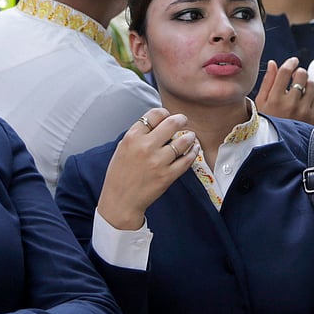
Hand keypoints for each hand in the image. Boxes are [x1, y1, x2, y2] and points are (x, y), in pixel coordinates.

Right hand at [97, 108, 197, 230]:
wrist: (120, 200)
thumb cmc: (120, 175)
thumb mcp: (122, 148)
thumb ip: (138, 134)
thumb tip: (156, 123)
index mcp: (133, 137)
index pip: (154, 114)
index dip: (164, 113)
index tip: (167, 116)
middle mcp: (146, 147)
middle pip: (171, 123)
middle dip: (181, 119)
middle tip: (183, 120)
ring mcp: (158, 161)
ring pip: (183, 141)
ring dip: (189, 136)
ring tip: (190, 136)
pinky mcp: (168, 175)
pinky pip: (187, 160)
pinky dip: (193, 152)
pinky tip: (193, 149)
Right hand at [255, 58, 313, 123]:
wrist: (277, 144)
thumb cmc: (267, 121)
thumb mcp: (261, 102)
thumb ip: (268, 81)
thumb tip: (273, 63)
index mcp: (274, 99)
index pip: (285, 72)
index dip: (290, 62)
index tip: (293, 61)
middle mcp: (290, 104)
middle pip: (301, 75)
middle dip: (299, 73)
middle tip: (295, 77)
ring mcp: (303, 111)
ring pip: (311, 84)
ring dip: (306, 84)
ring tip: (299, 91)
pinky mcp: (313, 116)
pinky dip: (312, 96)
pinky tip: (304, 101)